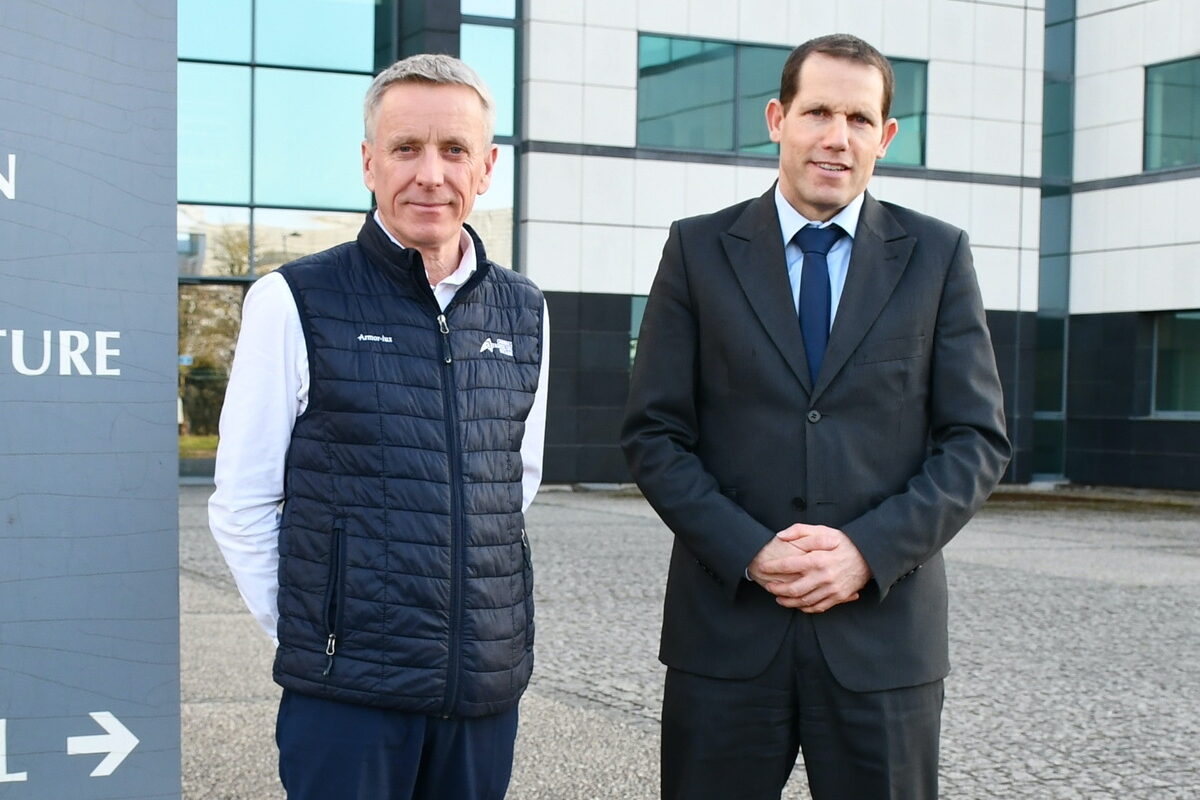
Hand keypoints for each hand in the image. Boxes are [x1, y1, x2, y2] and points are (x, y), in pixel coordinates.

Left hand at [755, 524, 871, 612]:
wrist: (869, 555)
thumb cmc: (844, 542)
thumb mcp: (823, 530)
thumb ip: (800, 531)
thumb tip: (780, 536)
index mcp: (818, 559)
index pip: (788, 565)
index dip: (772, 568)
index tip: (763, 568)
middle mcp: (824, 576)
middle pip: (793, 589)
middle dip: (777, 589)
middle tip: (768, 586)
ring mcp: (832, 589)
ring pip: (804, 601)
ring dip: (788, 601)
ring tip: (779, 598)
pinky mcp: (839, 596)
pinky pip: (819, 607)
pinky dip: (805, 608)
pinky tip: (798, 604)